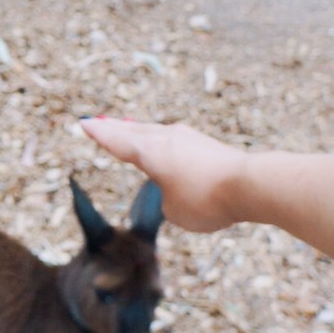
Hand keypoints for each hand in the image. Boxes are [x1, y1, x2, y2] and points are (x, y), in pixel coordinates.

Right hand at [81, 118, 247, 231]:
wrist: (249, 184)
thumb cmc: (206, 200)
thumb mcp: (174, 211)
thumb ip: (167, 199)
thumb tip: (177, 187)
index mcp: (149, 152)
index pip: (117, 142)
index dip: (99, 134)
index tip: (84, 123)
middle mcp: (165, 139)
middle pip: (133, 131)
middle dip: (114, 128)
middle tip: (98, 121)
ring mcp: (187, 138)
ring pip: (154, 132)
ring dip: (138, 132)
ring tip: (128, 129)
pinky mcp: (205, 144)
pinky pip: (173, 140)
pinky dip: (160, 140)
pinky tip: (164, 144)